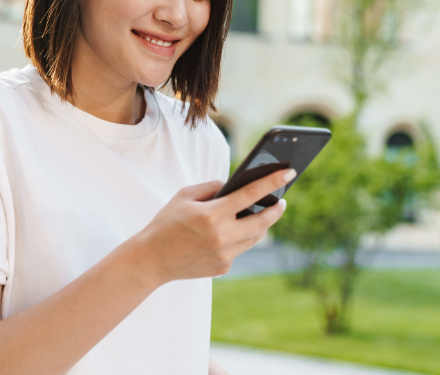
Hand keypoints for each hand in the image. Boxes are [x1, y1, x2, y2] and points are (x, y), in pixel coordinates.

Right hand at [134, 168, 294, 283]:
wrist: (150, 260)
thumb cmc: (166, 223)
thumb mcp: (184, 196)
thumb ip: (212, 187)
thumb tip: (234, 186)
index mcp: (212, 215)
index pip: (250, 194)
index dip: (273, 182)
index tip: (289, 172)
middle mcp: (222, 237)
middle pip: (262, 221)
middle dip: (276, 209)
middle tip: (283, 200)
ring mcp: (224, 255)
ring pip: (255, 237)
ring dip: (262, 224)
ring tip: (265, 213)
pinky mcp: (223, 267)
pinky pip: (239, 249)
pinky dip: (239, 238)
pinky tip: (233, 232)